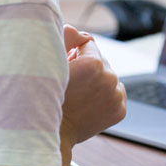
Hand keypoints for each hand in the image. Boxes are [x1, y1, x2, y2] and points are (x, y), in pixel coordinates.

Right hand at [60, 25, 126, 145]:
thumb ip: (65, 38)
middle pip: (100, 60)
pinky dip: (105, 95)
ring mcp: (117, 96)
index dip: (74, 53)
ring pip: (108, 77)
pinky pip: (115, 93)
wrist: (50, 133)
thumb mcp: (51, 62)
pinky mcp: (120, 110)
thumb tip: (78, 32)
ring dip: (97, 81)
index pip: (88, 44)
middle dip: (88, 66)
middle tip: (71, 82)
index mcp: (94, 63)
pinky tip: (89, 102)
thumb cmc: (45, 96)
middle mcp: (110, 78)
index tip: (67, 67)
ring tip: (79, 94)